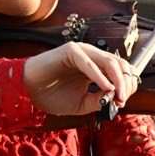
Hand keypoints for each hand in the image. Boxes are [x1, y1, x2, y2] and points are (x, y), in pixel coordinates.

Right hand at [22, 41, 138, 116]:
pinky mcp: (70, 51)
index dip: (127, 85)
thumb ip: (99, 100)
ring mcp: (82, 52)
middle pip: (120, 65)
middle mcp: (91, 56)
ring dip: (117, 80)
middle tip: (122, 99)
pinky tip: (105, 88)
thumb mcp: (81, 104)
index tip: (122, 101)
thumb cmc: (51, 96)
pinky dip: (100, 76)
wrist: (28, 92)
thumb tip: (116, 98)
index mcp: (96, 67)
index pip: (121, 71)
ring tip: (117, 95)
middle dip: (125, 83)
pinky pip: (90, 63)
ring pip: (109, 61)